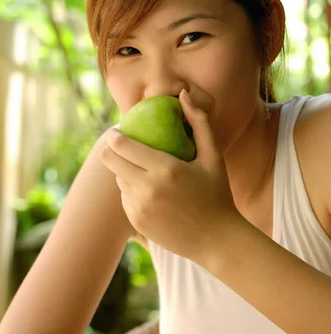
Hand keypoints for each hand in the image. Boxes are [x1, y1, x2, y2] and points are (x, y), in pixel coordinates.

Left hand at [100, 89, 239, 263]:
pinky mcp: (137, 223)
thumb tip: (183, 93)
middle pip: (109, 161)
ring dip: (124, 171)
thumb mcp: (214, 157)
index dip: (113, 134)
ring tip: (142, 169)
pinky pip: (125, 198)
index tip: (118, 130)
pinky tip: (150, 191)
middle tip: (120, 144)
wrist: (217, 240)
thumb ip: (200, 122)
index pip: (121, 145)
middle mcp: (147, 189)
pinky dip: (133, 191)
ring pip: (118, 180)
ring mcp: (139, 208)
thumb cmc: (218, 194)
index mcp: (165, 169)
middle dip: (110, 149)